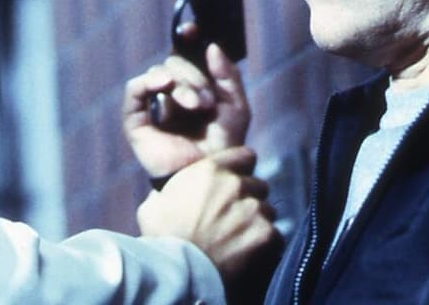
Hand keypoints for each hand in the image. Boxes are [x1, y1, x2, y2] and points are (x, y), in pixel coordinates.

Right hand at [122, 26, 250, 177]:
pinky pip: (134, 90)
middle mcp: (171, 95)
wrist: (211, 176)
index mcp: (193, 89)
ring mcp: (153, 107)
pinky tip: (164, 86)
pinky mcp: (136, 122)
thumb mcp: (236, 107)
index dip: (185, 38)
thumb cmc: (224, 147)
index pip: (183, 54)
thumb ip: (228, 75)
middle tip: (207, 100)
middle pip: (174, 63)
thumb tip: (211, 46)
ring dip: (180, 83)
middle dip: (193, 75)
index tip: (192, 29)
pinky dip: (148, 82)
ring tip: (196, 105)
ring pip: (158, 73)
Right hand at [136, 147, 279, 283]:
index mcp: (211, 171)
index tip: (235, 181)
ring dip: (257, 221)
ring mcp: (255, 210)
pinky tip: (249, 252)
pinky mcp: (267, 235)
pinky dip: (265, 243)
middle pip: (258, 185)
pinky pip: (274, 235)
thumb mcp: (154, 205)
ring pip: (267, 211)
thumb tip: (172, 195)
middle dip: (249, 197)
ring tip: (241, 237)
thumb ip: (171, 192)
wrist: (180, 272)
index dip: (241, 169)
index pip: (245, 156)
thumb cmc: (162, 237)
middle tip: (234, 215)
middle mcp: (238, 185)